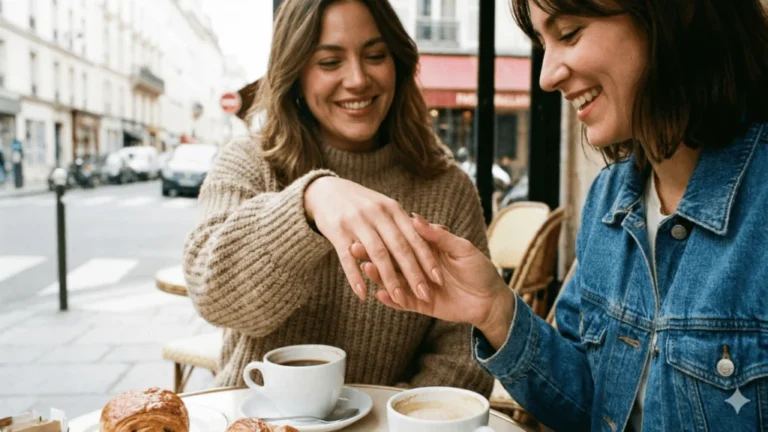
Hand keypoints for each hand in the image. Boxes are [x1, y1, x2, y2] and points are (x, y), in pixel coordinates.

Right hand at [304, 176, 442, 303]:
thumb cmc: (361, 203)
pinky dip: (355, 277)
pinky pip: (347, 258)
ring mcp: (357, 222)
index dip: (427, 258)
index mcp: (393, 209)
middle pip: (399, 248)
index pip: (414, 237)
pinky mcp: (337, 231)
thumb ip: (410, 222)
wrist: (325, 191)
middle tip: (425, 294)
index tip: (438, 279)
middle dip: (413, 273)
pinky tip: (363, 294)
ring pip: (377, 254)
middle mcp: (377, 214)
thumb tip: (443, 230)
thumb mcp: (387, 206)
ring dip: (389, 279)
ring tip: (399, 298)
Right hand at [353, 214, 514, 345]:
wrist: (491, 300)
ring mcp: (418, 285)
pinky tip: (378, 293)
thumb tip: (415, 218)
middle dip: (374, 254)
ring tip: (365, 268)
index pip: (402, 240)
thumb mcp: (461, 248)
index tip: (369, 227)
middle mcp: (418, 266)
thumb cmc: (480, 268)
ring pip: (393, 280)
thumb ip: (438, 236)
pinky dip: (390, 299)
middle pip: (392, 259)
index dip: (386, 235)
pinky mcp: (420, 304)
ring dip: (378, 274)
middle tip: (356, 247)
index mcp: (427, 248)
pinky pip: (402, 302)